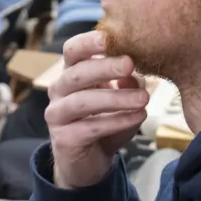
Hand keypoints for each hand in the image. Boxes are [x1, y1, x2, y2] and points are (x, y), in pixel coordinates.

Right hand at [45, 30, 147, 188]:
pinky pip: (90, 127)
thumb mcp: (121, 99)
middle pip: (76, 73)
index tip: (110, 37)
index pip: (73, 50)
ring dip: (115, 98)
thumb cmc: (105, 123)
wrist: (89, 163)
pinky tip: (137, 118)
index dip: (88, 42)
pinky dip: (116, 121)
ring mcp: (57, 115)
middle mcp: (59, 91)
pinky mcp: (63, 139)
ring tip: (143, 99)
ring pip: (83, 101)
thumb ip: (127, 83)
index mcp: (72, 73)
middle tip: (131, 64)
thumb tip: (135, 73)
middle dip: (104, 67)